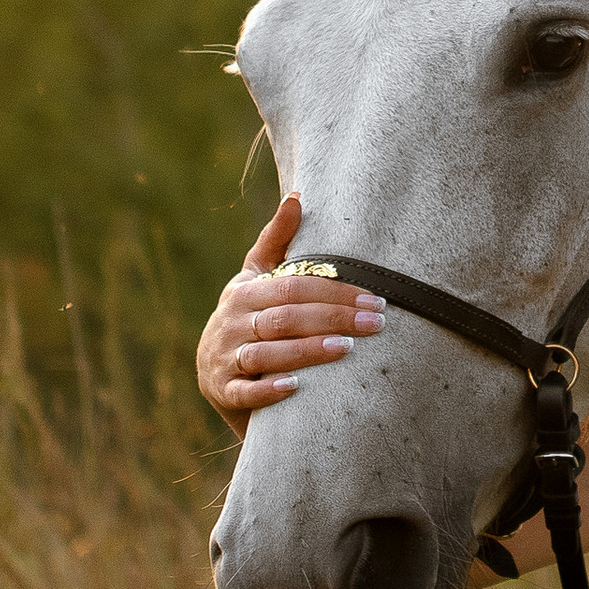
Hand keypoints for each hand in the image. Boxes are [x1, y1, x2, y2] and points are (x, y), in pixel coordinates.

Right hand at [196, 194, 383, 428]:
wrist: (214, 373)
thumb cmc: (247, 317)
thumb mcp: (256, 278)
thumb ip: (277, 240)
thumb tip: (298, 196)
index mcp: (244, 292)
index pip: (292, 288)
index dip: (334, 292)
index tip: (373, 299)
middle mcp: (231, 322)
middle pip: (285, 318)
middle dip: (333, 319)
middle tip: (374, 324)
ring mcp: (225, 358)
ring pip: (267, 353)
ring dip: (307, 351)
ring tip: (346, 349)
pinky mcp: (223, 390)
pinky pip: (245, 392)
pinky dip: (268, 389)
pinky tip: (297, 386)